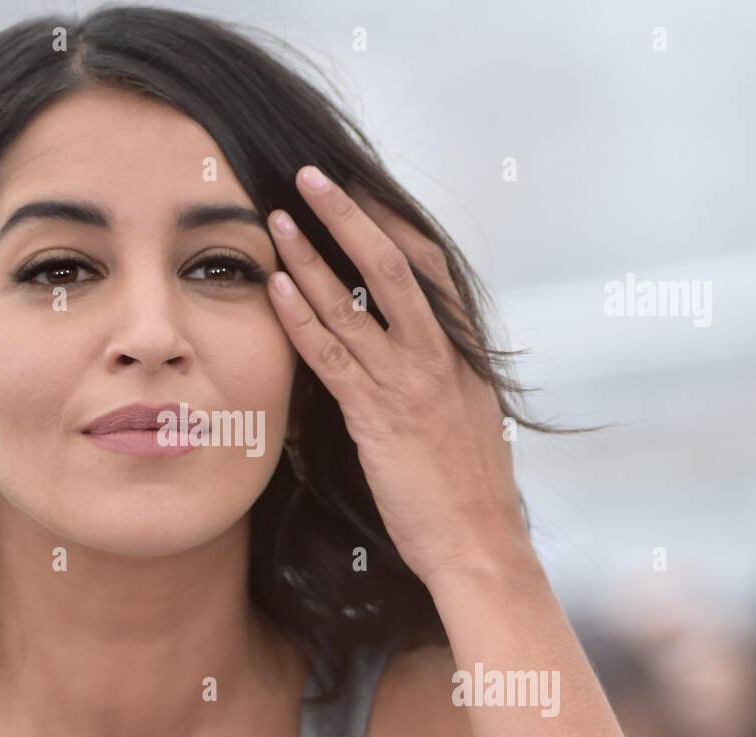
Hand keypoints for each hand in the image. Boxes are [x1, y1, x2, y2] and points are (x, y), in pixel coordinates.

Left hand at [265, 165, 533, 587]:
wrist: (479, 542)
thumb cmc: (468, 488)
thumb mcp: (466, 415)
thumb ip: (439, 373)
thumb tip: (409, 347)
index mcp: (461, 350)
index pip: (426, 266)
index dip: (389, 222)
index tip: (358, 187)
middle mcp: (438, 355)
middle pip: (392, 264)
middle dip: (349, 216)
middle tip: (311, 176)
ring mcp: (408, 382)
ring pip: (356, 303)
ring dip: (312, 256)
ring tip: (279, 218)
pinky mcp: (377, 415)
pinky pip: (332, 357)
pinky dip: (302, 318)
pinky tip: (277, 288)